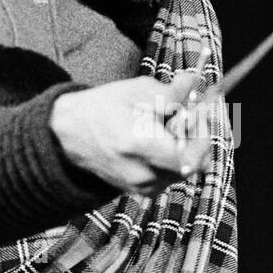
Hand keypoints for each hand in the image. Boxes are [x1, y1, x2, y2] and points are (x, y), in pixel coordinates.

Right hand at [49, 72, 214, 198]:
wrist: (69, 134)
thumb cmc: (101, 107)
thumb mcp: (136, 90)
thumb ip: (171, 91)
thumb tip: (197, 80)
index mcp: (138, 144)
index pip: (192, 156)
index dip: (203, 136)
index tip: (202, 115)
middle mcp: (141, 173)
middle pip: (194, 164)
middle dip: (196, 139)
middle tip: (189, 116)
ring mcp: (141, 187)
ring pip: (184, 170)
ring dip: (185, 148)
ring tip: (167, 126)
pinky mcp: (141, 192)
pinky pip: (170, 176)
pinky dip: (172, 158)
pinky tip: (157, 140)